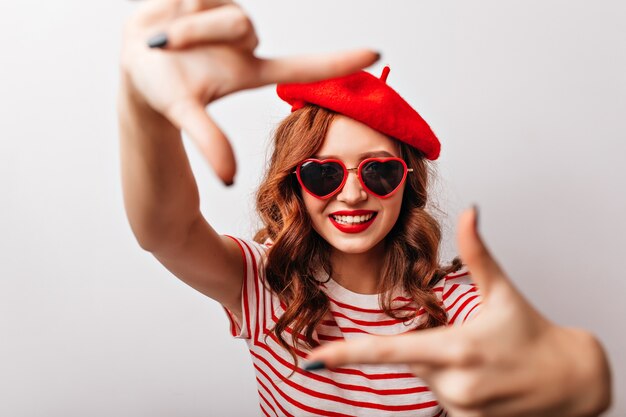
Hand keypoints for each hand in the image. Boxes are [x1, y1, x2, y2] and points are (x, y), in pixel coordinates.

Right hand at [120, 0, 378, 183]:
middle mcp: (245, 39)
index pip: (303, 66)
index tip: (377, 55)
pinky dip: (181, 3)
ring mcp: (227, 12)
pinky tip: (170, 16)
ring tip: (165, 36)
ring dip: (188, 22)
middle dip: (204, 32)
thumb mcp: (186, 114)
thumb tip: (228, 178)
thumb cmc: (166, 95)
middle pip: (241, 24)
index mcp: (251, 69)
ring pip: (220, 4)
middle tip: (171, 44)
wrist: (136, 67)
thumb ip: (210, 141)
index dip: (337, 61)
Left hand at [307, 207, 611, 416]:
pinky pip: (443, 395)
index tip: (316, 358)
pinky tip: (484, 376)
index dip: (348, 354)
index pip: (389, 351)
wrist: (570, 381)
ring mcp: (461, 406)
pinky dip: (454, 382)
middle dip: (428, 343)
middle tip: (467, 337)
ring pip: (427, 377)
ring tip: (482, 357)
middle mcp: (454, 383)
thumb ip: (478, 252)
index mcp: (456, 348)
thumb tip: (469, 211)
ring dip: (442, 363)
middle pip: (411, 357)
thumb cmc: (533, 334)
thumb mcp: (503, 292)